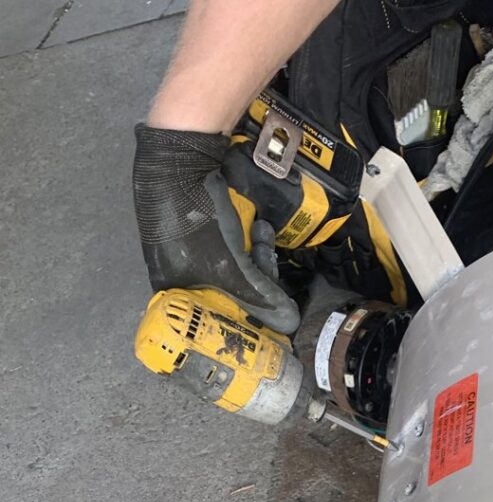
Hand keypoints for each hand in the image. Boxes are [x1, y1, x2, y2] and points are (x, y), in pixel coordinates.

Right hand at [132, 125, 299, 334]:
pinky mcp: (201, 230)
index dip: (245, 318)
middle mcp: (178, 274)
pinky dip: (248, 240)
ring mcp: (188, 250)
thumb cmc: (198, 219)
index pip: (215, 320)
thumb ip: (261, 296)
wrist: (181, 157)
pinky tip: (260, 226)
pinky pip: (231, 247)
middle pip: (229, 293)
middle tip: (269, 261)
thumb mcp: (233, 265)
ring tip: (264, 234)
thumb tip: (290, 324)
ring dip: (257, 255)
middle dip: (257, 277)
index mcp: (172, 289)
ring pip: (234, 268)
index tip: (271, 312)